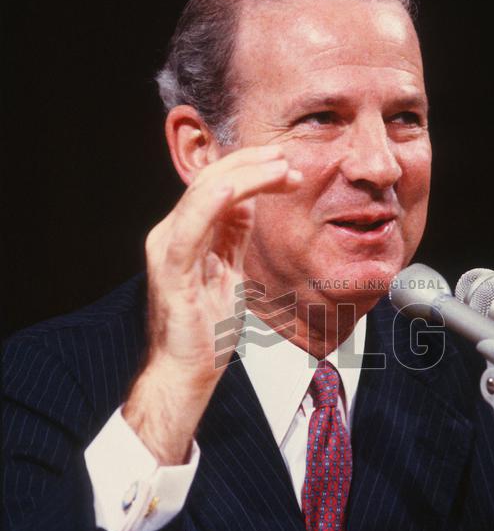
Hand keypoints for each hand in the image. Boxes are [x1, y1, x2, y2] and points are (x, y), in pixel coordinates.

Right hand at [123, 144, 300, 463]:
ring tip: (277, 166)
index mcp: (185, 232)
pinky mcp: (172, 270)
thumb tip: (248, 200)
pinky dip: (211, 205)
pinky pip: (190, 229)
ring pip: (205, 195)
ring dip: (245, 176)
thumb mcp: (227, 270)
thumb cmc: (206, 329)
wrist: (186, 372)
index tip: (287, 165)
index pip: (217, 185)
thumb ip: (232, 235)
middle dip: (252, 164)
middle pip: (211, 181)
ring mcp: (168, 249)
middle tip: (288, 158)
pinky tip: (234, 190)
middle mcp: (171, 233)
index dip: (251, 168)